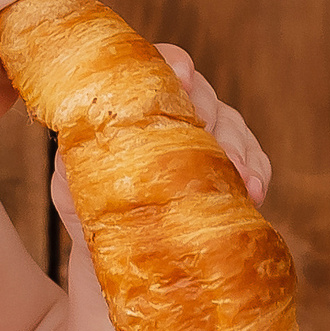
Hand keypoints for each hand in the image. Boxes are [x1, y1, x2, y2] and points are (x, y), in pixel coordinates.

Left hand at [49, 45, 272, 249]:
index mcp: (134, 106)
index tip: (182, 80)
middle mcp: (175, 115)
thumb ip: (75, 159)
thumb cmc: (91, 216)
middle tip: (216, 146)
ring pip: (233, 126)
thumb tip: (78, 143)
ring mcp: (208, 140)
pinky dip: (257, 172)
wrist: (120, 265)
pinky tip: (254, 192)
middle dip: (213, 117)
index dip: (173, 65)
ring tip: (243, 181)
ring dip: (241, 150)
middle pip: (203, 95)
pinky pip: (255, 161)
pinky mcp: (232, 172)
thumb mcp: (71, 186)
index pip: (158, 68)